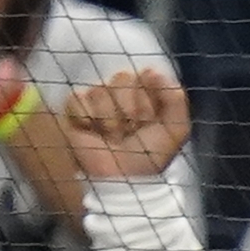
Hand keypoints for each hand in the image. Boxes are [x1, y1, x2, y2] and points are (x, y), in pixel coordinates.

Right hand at [62, 69, 192, 183]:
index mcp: (144, 93)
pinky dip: (86, 119)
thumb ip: (175, 99)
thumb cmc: (148, 156)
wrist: (121, 179)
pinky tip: (92, 133)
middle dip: (130, 111)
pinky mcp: (74, 107)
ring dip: (109, 120)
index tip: (150, 122)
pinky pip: (78, 98)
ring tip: (112, 137)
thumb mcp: (175, 131)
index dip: (148, 101)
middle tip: (130, 132)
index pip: (145, 75)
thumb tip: (152, 71)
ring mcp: (96, 98)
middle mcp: (120, 91)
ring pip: (100, 90)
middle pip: (122, 79)